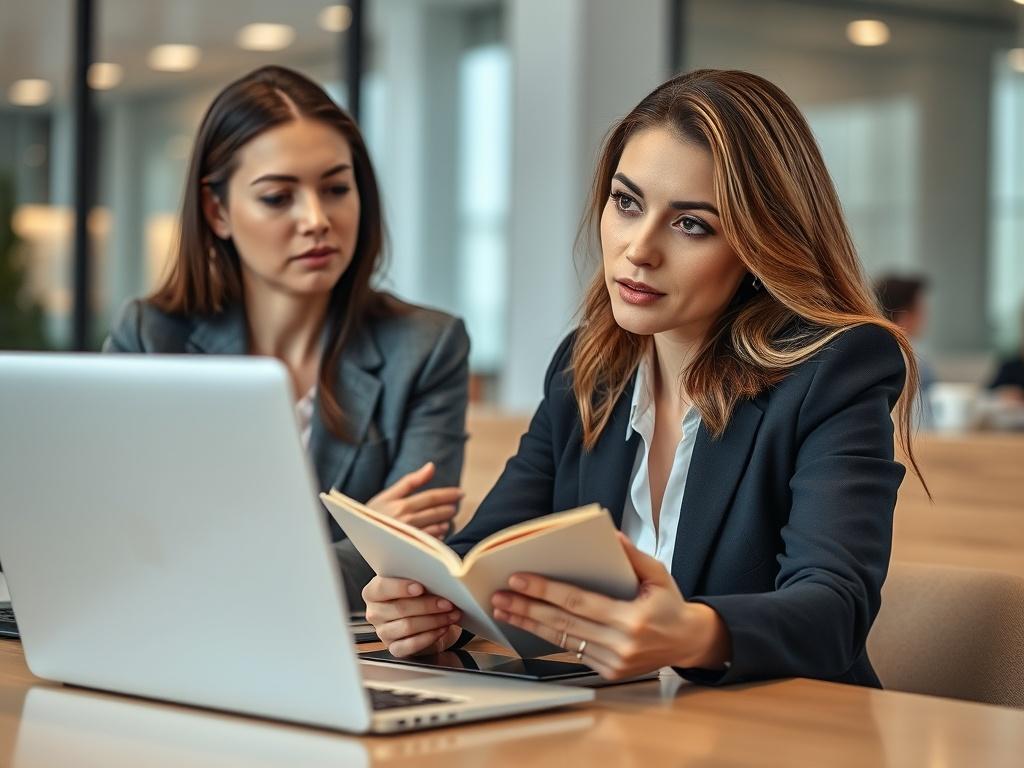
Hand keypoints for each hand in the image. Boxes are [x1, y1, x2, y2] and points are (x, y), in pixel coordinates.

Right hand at [362, 575, 463, 656]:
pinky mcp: (394, 648)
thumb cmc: (417, 596)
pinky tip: (442, 629)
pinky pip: (411, 645)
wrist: (422, 618)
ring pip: (408, 626)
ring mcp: (383, 632)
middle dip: (427, 605)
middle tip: (447, 603)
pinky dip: (430, 637)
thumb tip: (436, 580)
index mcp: (373, 592)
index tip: (420, 587)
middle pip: (399, 608)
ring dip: (434, 621)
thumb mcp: (415, 583)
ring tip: (451, 615)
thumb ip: (417, 580)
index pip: (382, 588)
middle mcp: (375, 613)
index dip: (401, 587)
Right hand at [367, 462, 462, 538]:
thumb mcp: (387, 495)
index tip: (460, 493)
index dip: (449, 494)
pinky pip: (431, 542)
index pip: (432, 497)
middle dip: (449, 508)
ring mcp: (409, 537)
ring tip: (448, 518)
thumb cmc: (372, 517)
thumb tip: (432, 466)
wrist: (358, 546)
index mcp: (400, 505)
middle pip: (437, 512)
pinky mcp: (411, 551)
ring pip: (437, 528)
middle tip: (455, 505)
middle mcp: (405, 521)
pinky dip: (438, 536)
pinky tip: (439, 532)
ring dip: (445, 522)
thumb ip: (410, 481)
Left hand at [490, 533, 730, 679]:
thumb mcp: (659, 575)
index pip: (578, 602)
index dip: (545, 591)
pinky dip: (549, 638)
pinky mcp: (609, 672)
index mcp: (632, 618)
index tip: (518, 580)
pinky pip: (573, 652)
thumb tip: (611, 536)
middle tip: (499, 596)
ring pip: (562, 640)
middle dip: (527, 608)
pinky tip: (529, 625)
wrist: (688, 642)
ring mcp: (613, 662)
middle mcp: (620, 644)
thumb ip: (634, 556)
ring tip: (504, 612)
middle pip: (563, 623)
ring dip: (530, 625)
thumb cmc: (670, 605)